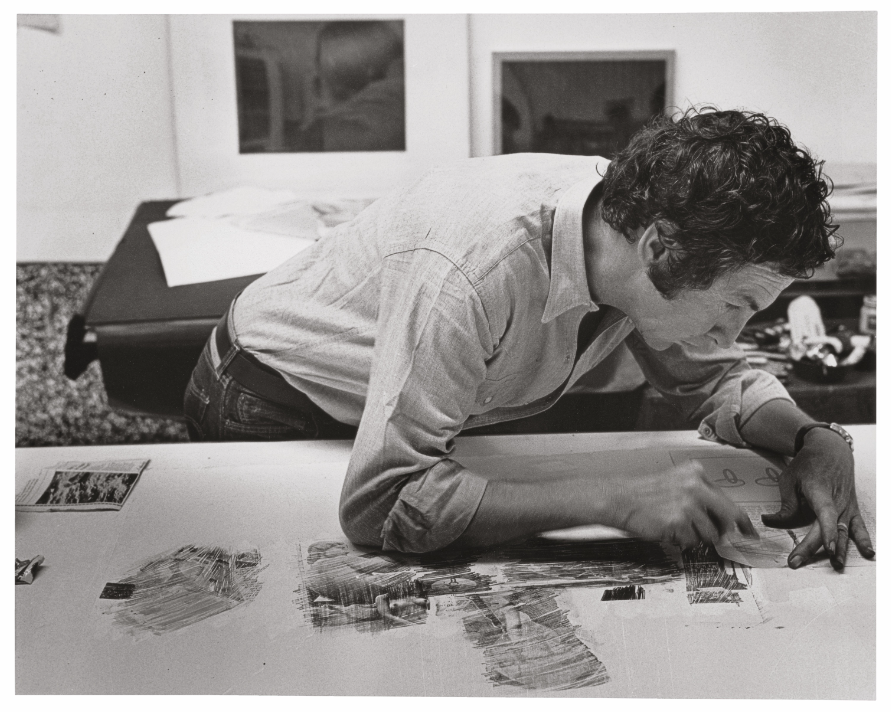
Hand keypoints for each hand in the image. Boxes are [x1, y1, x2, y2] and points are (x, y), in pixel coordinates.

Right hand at [614, 462, 757, 547]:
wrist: (620, 499)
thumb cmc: (644, 494)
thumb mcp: (676, 483)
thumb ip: (701, 496)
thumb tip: (725, 519)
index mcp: (696, 474)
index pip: (729, 500)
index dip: (742, 520)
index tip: (750, 531)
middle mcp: (695, 486)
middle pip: (729, 517)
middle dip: (724, 531)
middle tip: (718, 537)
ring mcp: (687, 504)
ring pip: (710, 534)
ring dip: (696, 536)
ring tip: (677, 526)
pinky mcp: (678, 521)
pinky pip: (692, 542)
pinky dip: (682, 541)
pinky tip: (668, 529)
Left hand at [761, 428, 874, 570]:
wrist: (830, 450)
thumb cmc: (808, 464)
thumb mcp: (789, 479)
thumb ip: (786, 503)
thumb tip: (771, 521)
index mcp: (820, 491)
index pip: (825, 515)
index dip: (827, 532)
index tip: (827, 547)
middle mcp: (837, 501)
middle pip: (827, 528)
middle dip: (813, 548)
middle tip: (796, 562)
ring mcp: (846, 506)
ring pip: (844, 531)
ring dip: (840, 549)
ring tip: (836, 565)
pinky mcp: (851, 508)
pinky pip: (858, 526)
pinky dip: (863, 539)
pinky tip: (869, 552)